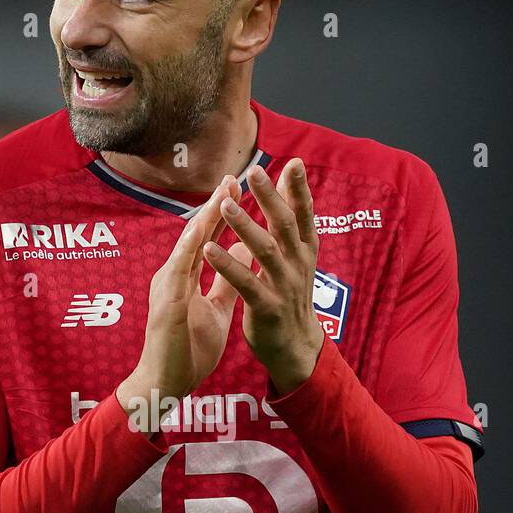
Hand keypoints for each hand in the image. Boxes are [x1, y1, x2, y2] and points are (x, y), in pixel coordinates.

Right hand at [117, 174, 252, 423]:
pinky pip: (178, 271)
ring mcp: (168, 287)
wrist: (166, 384)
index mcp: (187, 277)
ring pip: (188, 244)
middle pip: (197, 233)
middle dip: (216, 204)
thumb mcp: (217, 310)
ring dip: (205, 217)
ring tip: (223, 192)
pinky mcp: (166, 303)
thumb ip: (227, 282)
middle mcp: (174, 275)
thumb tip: (245, 257)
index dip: (225, 213)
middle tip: (234, 176)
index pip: (208, 238)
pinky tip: (201, 230)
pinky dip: (189, 248)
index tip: (242, 188)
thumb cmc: (188, 350)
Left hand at [203, 159, 325, 393]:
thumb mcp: (295, 264)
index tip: (293, 163)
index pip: (303, 215)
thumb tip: (287, 196)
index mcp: (304, 253)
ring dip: (245, 226)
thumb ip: (288, 233)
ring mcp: (284, 287)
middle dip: (269, 197)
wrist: (296, 349)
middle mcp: (298, 266)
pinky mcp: (267, 308)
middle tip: (254, 172)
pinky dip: (227, 266)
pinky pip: (246, 284)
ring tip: (226, 205)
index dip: (298, 189)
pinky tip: (209, 250)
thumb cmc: (290, 301)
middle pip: (284, 225)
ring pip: (265, 251)